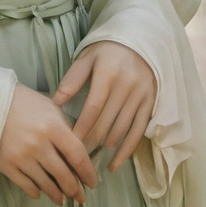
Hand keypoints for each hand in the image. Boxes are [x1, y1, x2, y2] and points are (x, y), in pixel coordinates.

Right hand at [0, 82, 98, 205]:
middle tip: (80, 197)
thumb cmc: (22, 101)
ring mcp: (22, 157)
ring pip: (45, 184)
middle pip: (62, 174)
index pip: (77, 155)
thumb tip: (77, 149)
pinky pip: (26, 185)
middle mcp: (39, 144)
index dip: (87, 172)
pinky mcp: (6, 165)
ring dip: (56, 194)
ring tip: (62, 200)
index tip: (92, 182)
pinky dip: (35, 192)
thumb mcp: (48, 107)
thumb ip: (64, 127)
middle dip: (74, 189)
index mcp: (52, 126)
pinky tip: (40, 193)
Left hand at [53, 40, 156, 172]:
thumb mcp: (88, 58)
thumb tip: (56, 102)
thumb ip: (73, 79)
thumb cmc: (108, 51)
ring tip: (90, 156)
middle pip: (106, 122)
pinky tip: (114, 164)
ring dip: (105, 146)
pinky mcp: (149, 105)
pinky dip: (126, 151)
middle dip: (90, 140)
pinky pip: (138, 133)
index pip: (92, 108)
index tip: (69, 142)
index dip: (81, 128)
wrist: (141, 43)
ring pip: (121, 130)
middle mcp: (126, 86)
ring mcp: (140, 97)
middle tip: (76, 155)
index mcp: (108, 74)